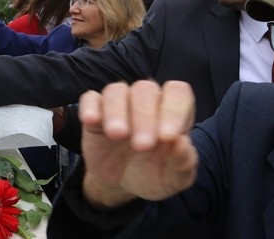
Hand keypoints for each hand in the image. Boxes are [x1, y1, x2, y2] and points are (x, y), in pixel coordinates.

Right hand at [79, 81, 197, 207]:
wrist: (121, 183)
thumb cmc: (153, 174)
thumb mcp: (174, 178)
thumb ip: (183, 163)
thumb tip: (182, 143)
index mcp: (172, 112)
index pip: (178, 92)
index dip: (174, 109)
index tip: (168, 137)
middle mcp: (146, 101)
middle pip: (145, 89)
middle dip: (144, 116)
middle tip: (141, 146)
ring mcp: (119, 103)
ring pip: (117, 90)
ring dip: (117, 110)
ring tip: (117, 134)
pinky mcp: (95, 111)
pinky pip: (90, 98)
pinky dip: (90, 106)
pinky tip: (92, 121)